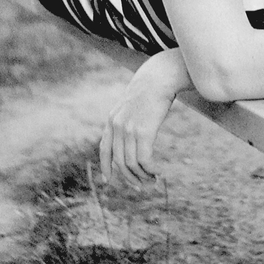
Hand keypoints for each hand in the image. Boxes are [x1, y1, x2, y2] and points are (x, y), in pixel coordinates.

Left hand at [99, 49, 191, 187]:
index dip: (106, 166)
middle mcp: (117, 126)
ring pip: (132, 163)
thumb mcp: (132, 105)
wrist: (159, 78)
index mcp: (112, 120)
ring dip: (143, 176)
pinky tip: (158, 172)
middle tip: (141, 186)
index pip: (104, 149)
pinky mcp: (144, 131)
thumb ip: (127, 119)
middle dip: (130, 177)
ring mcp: (129, 129)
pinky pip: (145, 159)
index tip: (108, 180)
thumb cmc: (150, 91)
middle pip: (120, 161)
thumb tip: (131, 135)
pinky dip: (151, 170)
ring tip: (152, 181)